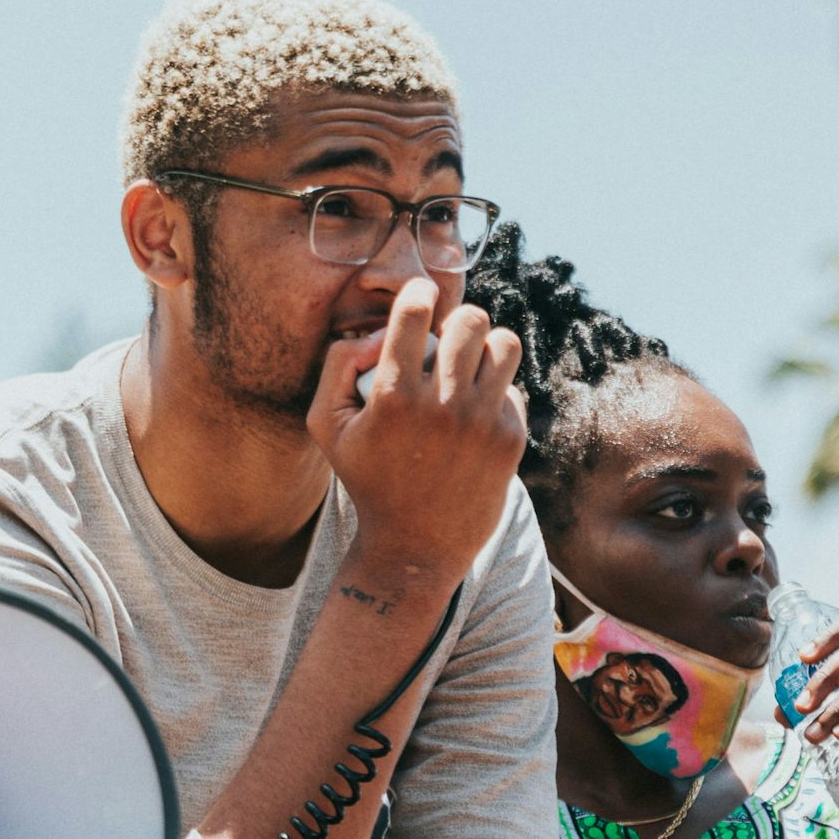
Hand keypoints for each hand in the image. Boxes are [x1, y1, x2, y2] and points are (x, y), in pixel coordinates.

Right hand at [309, 279, 526, 586]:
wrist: (414, 546)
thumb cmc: (366, 478)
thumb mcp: (326, 426)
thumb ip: (336, 367)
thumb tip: (376, 334)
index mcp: (392, 396)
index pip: (416, 311)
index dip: (419, 292)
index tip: (421, 296)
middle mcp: (441, 406)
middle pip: (470, 319)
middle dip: (458, 322)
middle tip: (449, 341)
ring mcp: (480, 423)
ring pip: (504, 344)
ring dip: (486, 348)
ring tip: (471, 366)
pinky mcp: (509, 440)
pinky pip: (512, 387)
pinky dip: (494, 393)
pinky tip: (474, 415)